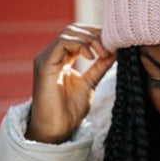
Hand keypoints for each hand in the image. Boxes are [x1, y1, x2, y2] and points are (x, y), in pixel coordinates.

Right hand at [27, 24, 115, 142]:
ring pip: (68, 33)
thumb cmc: (70, 110)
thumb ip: (100, 66)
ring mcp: (46, 58)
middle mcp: (52, 55)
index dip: (97, 35)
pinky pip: (61, 43)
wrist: (56, 130)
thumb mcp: (90, 82)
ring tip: (103, 53)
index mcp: (62, 58)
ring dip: (90, 39)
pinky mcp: (44, 65)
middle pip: (73, 30)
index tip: (114, 42)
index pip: (79, 34)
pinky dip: (79, 44)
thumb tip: (116, 50)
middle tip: (110, 46)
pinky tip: (91, 56)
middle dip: (95, 34)